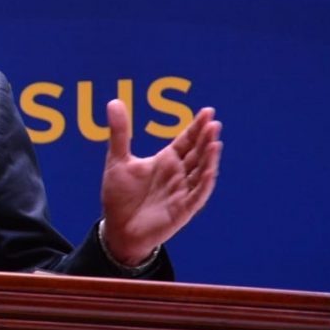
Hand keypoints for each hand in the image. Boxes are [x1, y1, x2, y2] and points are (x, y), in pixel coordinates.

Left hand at [100, 99, 222, 264]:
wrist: (118, 228)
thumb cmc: (120, 195)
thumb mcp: (118, 160)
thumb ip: (120, 132)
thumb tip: (114, 101)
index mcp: (166, 161)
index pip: (187, 141)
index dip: (197, 127)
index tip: (208, 112)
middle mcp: (178, 175)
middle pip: (197, 153)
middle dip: (206, 138)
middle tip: (214, 122)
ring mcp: (182, 192)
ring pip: (201, 173)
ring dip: (209, 159)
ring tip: (215, 142)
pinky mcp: (182, 210)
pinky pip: (197, 196)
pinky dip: (204, 183)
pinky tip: (210, 171)